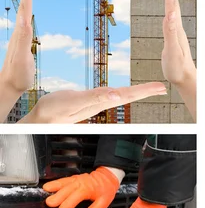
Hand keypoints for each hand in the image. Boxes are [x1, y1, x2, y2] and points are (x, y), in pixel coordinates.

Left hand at [0, 0, 33, 94]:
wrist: (9, 85)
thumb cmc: (17, 74)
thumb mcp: (22, 57)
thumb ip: (23, 40)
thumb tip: (26, 22)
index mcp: (21, 32)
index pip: (25, 7)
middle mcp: (20, 31)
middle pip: (24, 7)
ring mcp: (20, 36)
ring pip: (24, 13)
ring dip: (26, 0)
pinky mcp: (22, 42)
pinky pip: (25, 22)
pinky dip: (27, 13)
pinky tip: (27, 12)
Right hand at [19, 82, 166, 122]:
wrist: (39, 120)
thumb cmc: (52, 111)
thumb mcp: (73, 101)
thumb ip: (93, 97)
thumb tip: (115, 95)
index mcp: (101, 102)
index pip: (128, 95)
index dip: (145, 91)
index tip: (160, 87)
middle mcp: (100, 103)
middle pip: (128, 96)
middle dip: (146, 91)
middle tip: (162, 87)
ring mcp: (95, 103)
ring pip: (120, 96)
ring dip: (136, 92)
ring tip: (150, 89)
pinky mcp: (88, 101)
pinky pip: (109, 96)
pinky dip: (120, 93)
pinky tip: (122, 93)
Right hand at [43, 166, 121, 207]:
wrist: (107, 176)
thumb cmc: (105, 189)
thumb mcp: (105, 201)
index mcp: (87, 189)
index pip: (76, 196)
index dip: (68, 204)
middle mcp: (80, 183)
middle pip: (66, 190)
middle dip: (58, 196)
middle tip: (49, 203)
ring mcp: (75, 180)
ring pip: (63, 183)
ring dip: (54, 187)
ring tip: (45, 190)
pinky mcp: (72, 178)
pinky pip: (62, 180)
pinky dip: (55, 183)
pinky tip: (47, 187)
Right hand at [161, 0, 195, 85]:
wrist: (185, 79)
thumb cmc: (178, 68)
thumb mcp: (172, 51)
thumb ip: (171, 33)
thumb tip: (170, 15)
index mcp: (176, 29)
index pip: (172, 6)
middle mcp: (177, 28)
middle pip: (173, 5)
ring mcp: (176, 33)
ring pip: (173, 11)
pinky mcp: (174, 38)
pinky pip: (171, 20)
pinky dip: (169, 11)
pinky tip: (169, 9)